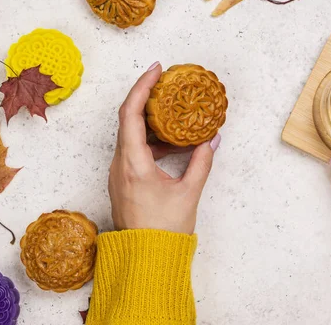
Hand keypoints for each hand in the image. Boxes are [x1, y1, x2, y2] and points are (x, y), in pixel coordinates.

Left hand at [108, 61, 220, 233]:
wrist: (144, 259)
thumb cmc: (163, 231)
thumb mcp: (189, 193)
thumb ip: (202, 162)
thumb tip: (212, 139)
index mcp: (133, 164)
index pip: (131, 114)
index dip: (142, 87)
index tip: (156, 70)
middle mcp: (119, 165)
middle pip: (127, 119)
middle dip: (145, 97)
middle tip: (165, 83)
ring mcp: (118, 173)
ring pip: (129, 135)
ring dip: (149, 120)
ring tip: (171, 111)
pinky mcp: (122, 181)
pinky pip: (131, 150)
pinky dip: (148, 139)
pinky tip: (169, 143)